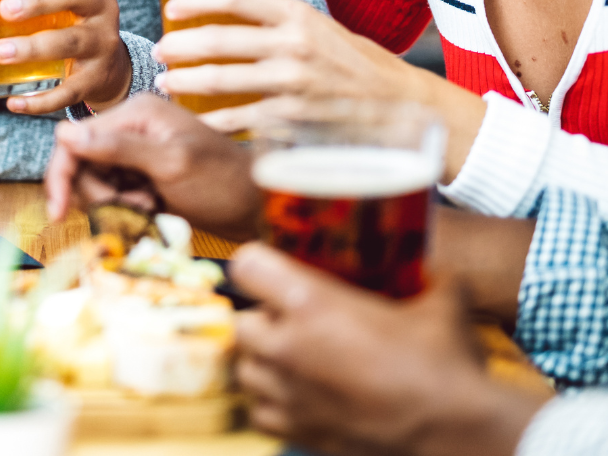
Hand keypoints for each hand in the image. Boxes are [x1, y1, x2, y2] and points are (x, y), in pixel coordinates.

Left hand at [0, 0, 131, 114]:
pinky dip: (40, 99)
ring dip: (34, 47)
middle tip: (4, 8)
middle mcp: (101, 7)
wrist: (110, 70)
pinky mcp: (95, 79)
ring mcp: (102, 43)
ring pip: (72, 42)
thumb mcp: (52, 4)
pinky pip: (68, 90)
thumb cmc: (68, 24)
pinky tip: (14, 102)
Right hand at [44, 92, 256, 237]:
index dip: (62, 175)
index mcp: (136, 113)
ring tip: (148, 209)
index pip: (75, 139)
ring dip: (113, 203)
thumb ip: (117, 149)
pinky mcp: (145, 174)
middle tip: (132, 208)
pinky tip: (152, 211)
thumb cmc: (222, 181)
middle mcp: (132, 127)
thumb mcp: (169, 164)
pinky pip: (115, 193)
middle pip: (82, 163)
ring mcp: (139, 151)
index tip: (58, 213)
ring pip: (96, 182)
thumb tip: (64, 133)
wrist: (260, 207)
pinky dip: (125, 208)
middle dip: (97, 193)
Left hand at [154, 0, 486, 180]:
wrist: (403, 110)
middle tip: (161, 50)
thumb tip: (223, 14)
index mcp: (299, 15)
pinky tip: (194, 119)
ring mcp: (290, 88)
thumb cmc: (357, 66)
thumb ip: (277, 21)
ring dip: (183, 82)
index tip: (173, 7)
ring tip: (167, 83)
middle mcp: (293, 47)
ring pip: (217, 82)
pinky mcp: (290, 123)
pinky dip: (208, 121)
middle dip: (177, 46)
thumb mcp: (321, 28)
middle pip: (215, 40)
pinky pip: (235, 121)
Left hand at [230, 243, 548, 455]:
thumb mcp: (438, 303)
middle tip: (289, 317)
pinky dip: (272, 405)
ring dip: (263, 361)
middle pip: (240, 321)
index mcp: (309, 304)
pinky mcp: (300, 433)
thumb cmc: (445, 365)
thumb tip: (434, 267)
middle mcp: (287, 347)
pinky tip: (300, 397)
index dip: (256, 263)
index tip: (271, 267)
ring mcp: (289, 394)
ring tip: (293, 357)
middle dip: (260, 317)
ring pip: (245, 369)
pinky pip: (260, 414)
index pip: (246, 266)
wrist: (458, 435)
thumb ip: (427, 277)